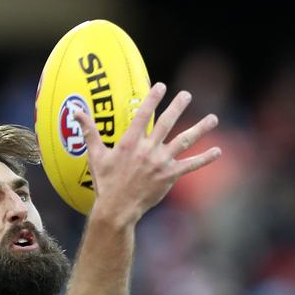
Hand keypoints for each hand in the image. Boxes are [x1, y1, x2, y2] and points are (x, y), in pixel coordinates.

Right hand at [76, 82, 220, 223]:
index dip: (152, 98)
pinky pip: (190, 165)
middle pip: (167, 122)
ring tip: (213, 118)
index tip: (161, 86)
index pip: (143, 114)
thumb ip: (89, 131)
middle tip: (187, 94)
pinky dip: (204, 158)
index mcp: (130, 141)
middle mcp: (147, 149)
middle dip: (178, 106)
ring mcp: (160, 162)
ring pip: (184, 140)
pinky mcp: (169, 176)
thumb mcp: (96, 156)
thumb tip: (76, 111)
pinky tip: (218, 151)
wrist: (117, 209)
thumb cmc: (105, 183)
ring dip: (200, 128)